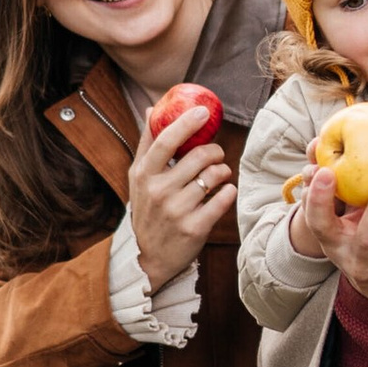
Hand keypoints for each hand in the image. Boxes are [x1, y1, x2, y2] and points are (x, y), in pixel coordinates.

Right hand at [126, 94, 232, 291]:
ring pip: (213, 175)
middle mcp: (158, 191)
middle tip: (216, 154)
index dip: (186, 123)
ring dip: (222, 171)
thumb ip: (147, 144)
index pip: (165, 140)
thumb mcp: (139, 179)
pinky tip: (225, 191)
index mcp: (143, 174)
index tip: (204, 112)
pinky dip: (228, 191)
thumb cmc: (148, 210)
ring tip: (219, 174)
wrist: (149, 258)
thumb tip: (152, 109)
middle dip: (214, 151)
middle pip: (197, 156)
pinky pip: (222, 198)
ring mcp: (176, 210)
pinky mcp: (194, 227)